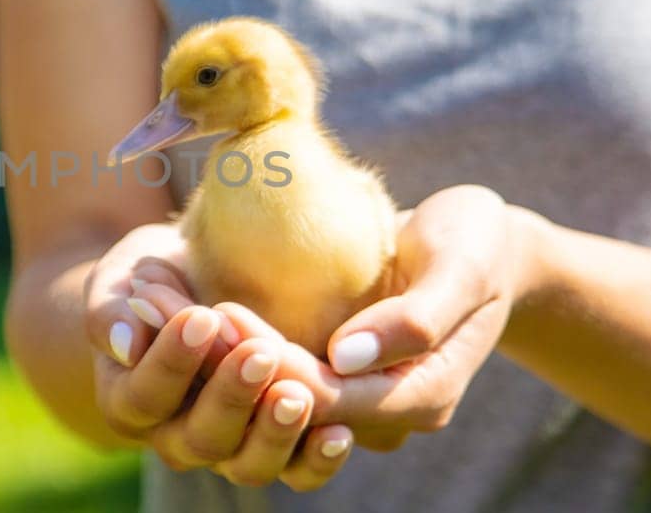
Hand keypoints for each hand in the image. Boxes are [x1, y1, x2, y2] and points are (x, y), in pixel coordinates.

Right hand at [126, 282, 356, 489]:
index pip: (146, 395)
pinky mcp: (276, 449)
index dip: (171, 362)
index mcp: (130, 400)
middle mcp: (175, 437)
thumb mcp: (121, 279)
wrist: (198, 287)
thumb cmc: (155, 277)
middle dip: (230, 397)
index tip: (202, 317)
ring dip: (273, 434)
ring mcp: (228, 450)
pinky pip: (296, 474)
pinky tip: (339, 433)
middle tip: (259, 353)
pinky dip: (317, 461)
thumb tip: (125, 342)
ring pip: (247, 466)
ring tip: (297, 395)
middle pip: (199, 439)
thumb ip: (112, 310)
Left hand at [130, 184, 543, 460]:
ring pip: (275, 399)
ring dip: (220, 361)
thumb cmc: (477, 242)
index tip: (224, 314)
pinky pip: (274, 376)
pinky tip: (190, 312)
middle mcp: (382, 409)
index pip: (332, 398)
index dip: (273, 364)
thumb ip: (415, 317)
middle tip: (182, 311)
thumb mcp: (462, 265)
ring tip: (171, 313)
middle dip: (233, 363)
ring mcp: (354, 393)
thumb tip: (345, 356)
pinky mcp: (329, 370)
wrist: (479, 243)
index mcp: (421, 395)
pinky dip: (232, 349)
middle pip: (294, 405)